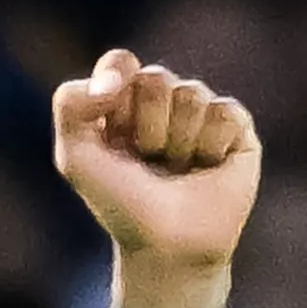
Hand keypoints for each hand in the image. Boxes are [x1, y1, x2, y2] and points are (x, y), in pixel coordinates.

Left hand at [52, 50, 258, 273]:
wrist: (167, 245)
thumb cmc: (120, 204)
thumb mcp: (75, 157)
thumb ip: (70, 105)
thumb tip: (112, 80)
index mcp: (121, 104)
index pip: (121, 62)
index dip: (117, 81)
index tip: (110, 113)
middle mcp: (162, 103)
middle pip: (155, 77)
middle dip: (146, 123)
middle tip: (147, 158)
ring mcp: (200, 112)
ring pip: (191, 93)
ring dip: (177, 140)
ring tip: (175, 168)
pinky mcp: (236, 128)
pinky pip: (224, 111)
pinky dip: (210, 144)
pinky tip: (206, 166)